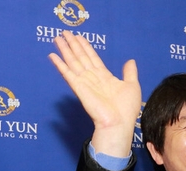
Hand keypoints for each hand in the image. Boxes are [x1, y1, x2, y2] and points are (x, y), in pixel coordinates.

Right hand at [49, 30, 140, 156]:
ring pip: (73, 62)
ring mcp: (85, 83)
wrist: (119, 123)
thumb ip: (130, 72)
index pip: (93, 58)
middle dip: (73, 45)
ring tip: (57, 38)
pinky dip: (60, 64)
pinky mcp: (79, 88)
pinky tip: (52, 55)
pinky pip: (67, 74)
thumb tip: (130, 60)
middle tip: (64, 32)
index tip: (79, 37)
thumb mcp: (132, 86)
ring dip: (65, 50)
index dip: (86, 47)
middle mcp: (93, 79)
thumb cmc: (126, 109)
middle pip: (81, 57)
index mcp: (105, 77)